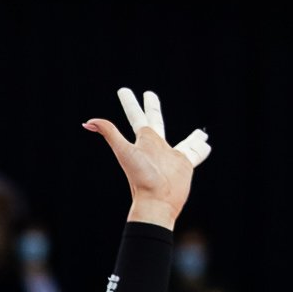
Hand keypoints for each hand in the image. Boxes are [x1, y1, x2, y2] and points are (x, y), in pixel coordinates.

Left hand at [83, 88, 210, 230]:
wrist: (156, 201)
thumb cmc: (140, 177)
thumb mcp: (124, 152)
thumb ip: (110, 134)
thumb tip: (87, 122)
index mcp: (143, 141)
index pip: (135, 116)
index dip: (129, 103)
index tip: (123, 90)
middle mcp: (157, 146)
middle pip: (155, 120)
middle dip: (152, 107)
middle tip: (149, 94)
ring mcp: (172, 155)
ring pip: (182, 139)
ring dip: (189, 134)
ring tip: (198, 131)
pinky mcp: (186, 164)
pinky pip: (196, 153)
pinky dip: (201, 147)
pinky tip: (205, 143)